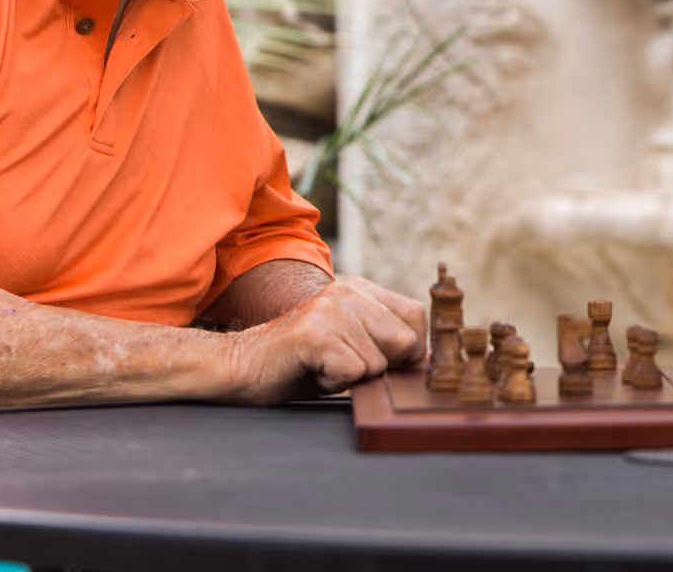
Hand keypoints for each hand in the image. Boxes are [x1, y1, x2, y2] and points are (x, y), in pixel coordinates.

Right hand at [226, 276, 425, 402]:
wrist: (243, 365)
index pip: (416, 316)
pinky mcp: (315, 334)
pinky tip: (314, 372)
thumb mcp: (352, 345)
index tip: (383, 363)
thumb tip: (430, 361)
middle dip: (382, 367)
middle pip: (404, 341)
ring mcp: (330, 310)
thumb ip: (387, 345)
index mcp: (361, 289)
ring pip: (378, 362)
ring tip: (323, 366)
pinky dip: (335, 383)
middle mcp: (348, 292)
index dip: (409, 350)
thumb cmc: (302, 362)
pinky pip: (353, 371)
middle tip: (344, 365)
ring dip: (353, 377)